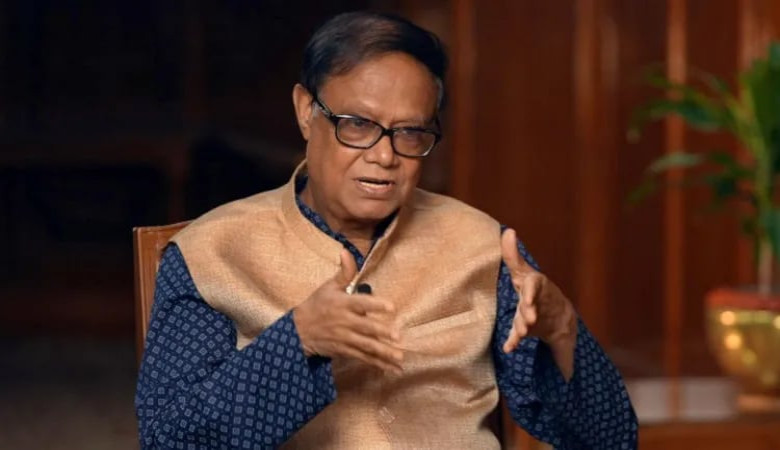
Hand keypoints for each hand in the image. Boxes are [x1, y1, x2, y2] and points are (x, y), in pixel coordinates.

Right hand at [292, 249, 402, 373]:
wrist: (298, 331)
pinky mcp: (345, 351)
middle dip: (381, 333)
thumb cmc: (316, 305)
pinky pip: (363, 358)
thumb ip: (343, 272)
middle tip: (397, 336)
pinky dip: (377, 364)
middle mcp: (345, 322)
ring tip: (399, 358)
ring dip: (383, 353)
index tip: (391, 306)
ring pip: (366, 346)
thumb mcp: (328, 287)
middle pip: (365, 328)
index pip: (361, 303)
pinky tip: (391, 369)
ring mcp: (345, 338)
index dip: (375, 304)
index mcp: (342, 303)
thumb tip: (346, 251)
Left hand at [500, 228, 576, 354]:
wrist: (560, 319)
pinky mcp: (530, 328)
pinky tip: (508, 347)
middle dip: (529, 309)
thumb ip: (513, 253)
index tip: (529, 301)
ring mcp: (534, 314)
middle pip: (532, 304)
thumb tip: (508, 231)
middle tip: (529, 318)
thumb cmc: (532, 288)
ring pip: (528, 319)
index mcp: (534, 285)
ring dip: (523, 325)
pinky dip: (513, 340)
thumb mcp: (523, 270)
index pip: (532, 284)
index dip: (531, 293)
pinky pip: (520, 334)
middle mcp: (535, 300)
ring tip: (521, 332)